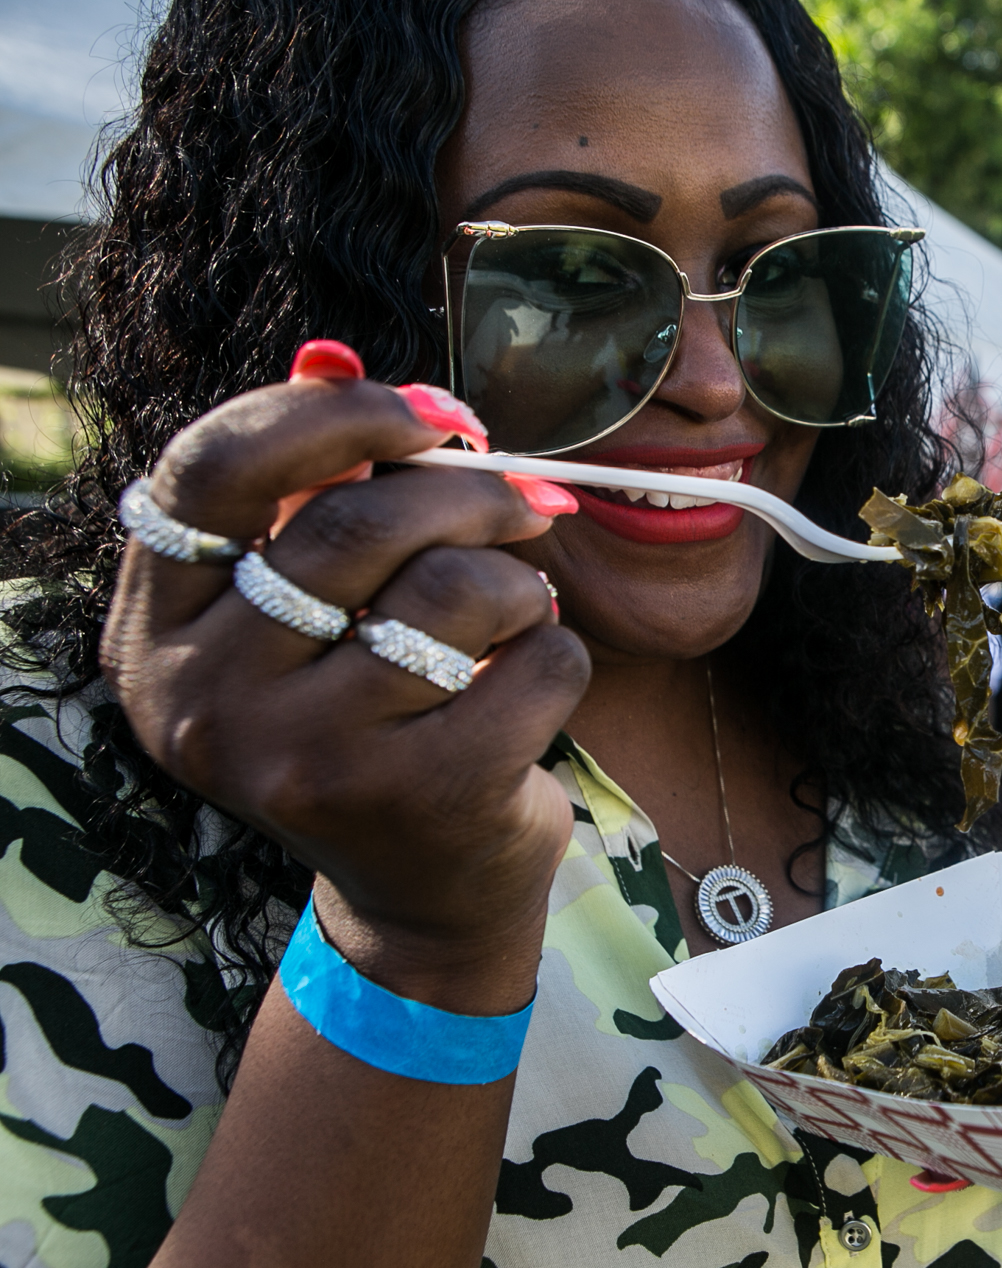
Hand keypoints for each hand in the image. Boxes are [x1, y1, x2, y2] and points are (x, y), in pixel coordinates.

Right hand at [101, 371, 589, 1010]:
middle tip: (527, 501)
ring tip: (521, 603)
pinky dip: (558, 652)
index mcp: (155, 635)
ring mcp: (303, 761)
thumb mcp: (319, 610)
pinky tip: (535, 679)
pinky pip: (529, 663)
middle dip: (466, 493)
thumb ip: (311, 484)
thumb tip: (329, 351)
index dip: (330, 416)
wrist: (424, 894)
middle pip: (352, 523)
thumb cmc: (375, 717)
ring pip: (452, 589)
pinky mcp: (415, 801)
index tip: (430, 412)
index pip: (212, 470)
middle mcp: (204, 703)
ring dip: (518, 579)